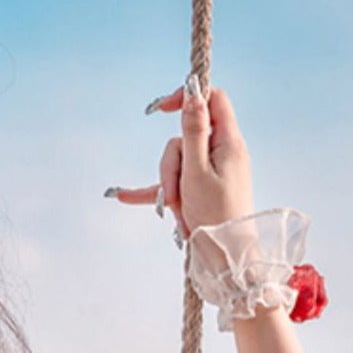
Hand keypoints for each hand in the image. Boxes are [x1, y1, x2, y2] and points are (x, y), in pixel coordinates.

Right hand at [108, 77, 254, 239]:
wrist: (227, 259)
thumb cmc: (217, 217)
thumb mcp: (198, 171)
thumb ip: (194, 131)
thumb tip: (193, 92)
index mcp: (227, 143)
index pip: (211, 100)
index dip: (187, 98)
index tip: (161, 109)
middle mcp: (221, 154)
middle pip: (185, 139)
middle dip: (170, 163)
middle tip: (173, 190)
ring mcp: (210, 173)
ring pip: (177, 164)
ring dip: (168, 185)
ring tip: (175, 210)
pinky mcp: (200, 191)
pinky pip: (173, 184)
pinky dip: (155, 191)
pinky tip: (124, 197)